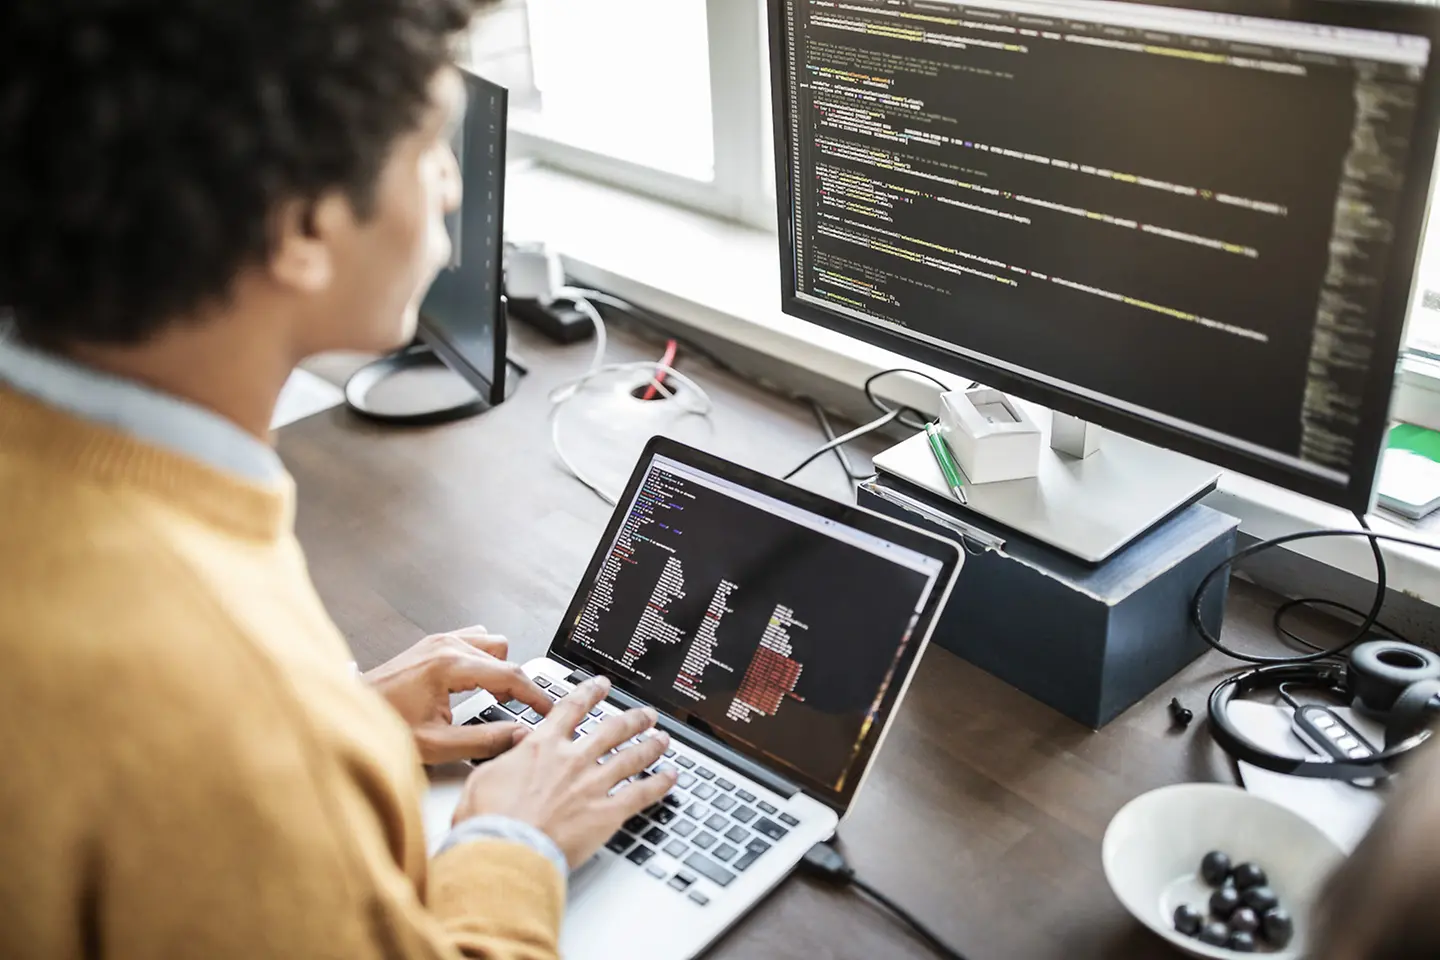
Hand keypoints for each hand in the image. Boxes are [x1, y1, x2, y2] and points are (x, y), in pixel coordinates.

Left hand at [364, 625, 550, 764]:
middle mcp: (446, 646)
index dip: (536, 696)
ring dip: (499, 668)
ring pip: (492, 643)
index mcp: (449, 665)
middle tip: (520, 712)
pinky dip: (483, 660)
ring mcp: (438, 641)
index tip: (549, 710)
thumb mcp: (437, 744)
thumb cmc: (383, 726)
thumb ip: (484, 741)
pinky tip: (476, 682)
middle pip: (505, 656)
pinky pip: (474, 640)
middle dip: (518, 686)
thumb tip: (519, 736)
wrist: (347, 714)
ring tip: (496, 697)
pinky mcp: (432, 644)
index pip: (510, 675)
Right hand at [455, 676, 678, 867]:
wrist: (506, 851)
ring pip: (632, 756)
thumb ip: (506, 756)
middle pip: (612, 729)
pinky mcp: (607, 813)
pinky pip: (641, 794)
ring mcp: (593, 784)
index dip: (589, 693)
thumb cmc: (490, 821)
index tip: (601, 685)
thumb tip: (517, 743)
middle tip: (645, 714)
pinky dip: (659, 784)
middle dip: (632, 719)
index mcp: (543, 746)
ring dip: (650, 746)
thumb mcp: (485, 777)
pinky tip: (671, 777)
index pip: (571, 709)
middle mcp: (573, 760)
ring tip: (663, 739)